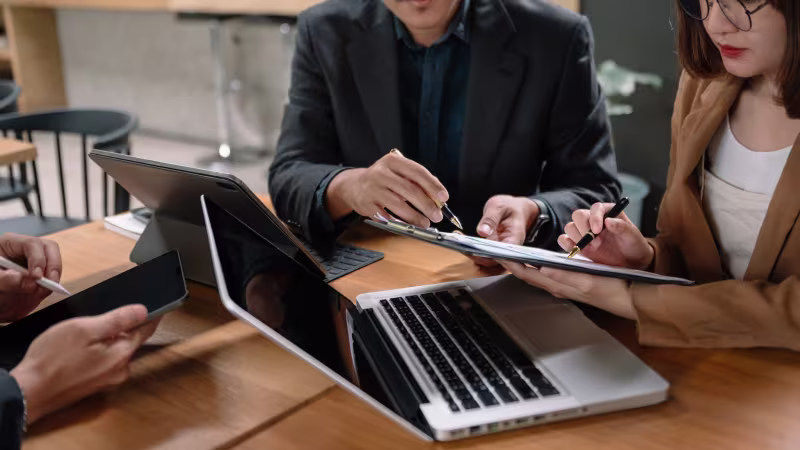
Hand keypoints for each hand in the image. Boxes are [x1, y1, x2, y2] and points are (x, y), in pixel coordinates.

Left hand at [0, 234, 62, 321]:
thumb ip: (6, 279)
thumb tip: (27, 280)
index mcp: (10, 244)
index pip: (31, 244)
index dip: (37, 258)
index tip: (36, 276)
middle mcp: (26, 250)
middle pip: (49, 248)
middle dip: (52, 266)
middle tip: (48, 282)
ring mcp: (36, 262)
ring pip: (55, 262)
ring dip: (53, 277)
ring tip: (41, 291)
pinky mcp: (43, 275)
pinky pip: (55, 276)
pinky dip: (52, 286)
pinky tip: (41, 293)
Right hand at [10, 304, 157, 423]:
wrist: (30, 391)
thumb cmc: (52, 360)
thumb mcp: (85, 329)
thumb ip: (117, 320)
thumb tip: (143, 311)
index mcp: (122, 354)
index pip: (146, 329)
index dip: (151, 314)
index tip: (156, 305)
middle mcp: (120, 370)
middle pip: (131, 340)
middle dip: (123, 327)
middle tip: (103, 317)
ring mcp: (108, 379)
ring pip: (116, 351)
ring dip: (108, 339)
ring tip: (86, 334)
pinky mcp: (95, 384)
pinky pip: (105, 361)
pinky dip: (99, 351)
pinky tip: (80, 349)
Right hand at [325, 151, 447, 227]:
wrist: (354, 186)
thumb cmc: (382, 179)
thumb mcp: (398, 172)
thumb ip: (417, 180)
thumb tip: (437, 196)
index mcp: (392, 161)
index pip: (417, 172)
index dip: (433, 185)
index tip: (444, 197)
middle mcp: (381, 173)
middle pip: (410, 190)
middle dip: (427, 205)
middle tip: (437, 215)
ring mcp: (372, 189)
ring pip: (399, 205)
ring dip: (416, 217)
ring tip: (425, 222)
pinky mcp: (367, 205)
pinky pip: (387, 216)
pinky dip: (400, 222)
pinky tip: (409, 225)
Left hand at [470, 195, 538, 267]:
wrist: (517, 209)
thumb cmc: (510, 207)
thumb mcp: (499, 206)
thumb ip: (491, 219)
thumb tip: (482, 232)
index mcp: (515, 238)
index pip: (504, 253)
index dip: (490, 255)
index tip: (475, 249)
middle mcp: (510, 248)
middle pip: (495, 261)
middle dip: (477, 256)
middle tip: (463, 247)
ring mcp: (502, 251)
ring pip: (488, 261)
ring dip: (473, 255)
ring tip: (460, 246)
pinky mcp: (495, 251)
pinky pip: (485, 257)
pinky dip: (474, 253)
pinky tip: (464, 245)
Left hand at [499, 260, 636, 319]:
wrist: (631, 298)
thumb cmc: (614, 289)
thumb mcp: (588, 279)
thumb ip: (565, 275)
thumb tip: (542, 269)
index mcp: (559, 285)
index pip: (527, 275)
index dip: (511, 264)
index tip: (497, 254)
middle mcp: (559, 286)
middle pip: (528, 274)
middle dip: (513, 263)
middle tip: (499, 251)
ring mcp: (565, 284)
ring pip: (537, 274)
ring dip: (524, 263)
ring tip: (512, 252)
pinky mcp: (572, 281)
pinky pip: (549, 272)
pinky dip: (538, 264)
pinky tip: (536, 258)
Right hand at [559, 203, 653, 269]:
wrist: (632, 262)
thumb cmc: (634, 245)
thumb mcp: (633, 235)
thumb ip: (622, 227)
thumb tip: (608, 221)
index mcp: (607, 212)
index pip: (596, 208)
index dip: (594, 217)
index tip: (597, 230)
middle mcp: (594, 220)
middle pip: (578, 215)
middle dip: (583, 228)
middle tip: (594, 241)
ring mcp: (584, 232)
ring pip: (570, 227)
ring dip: (578, 238)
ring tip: (592, 247)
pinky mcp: (578, 244)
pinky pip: (564, 240)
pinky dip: (566, 244)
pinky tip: (576, 249)